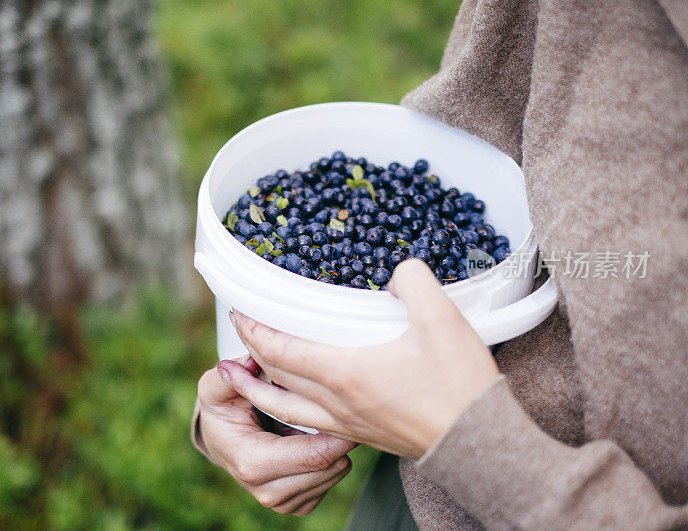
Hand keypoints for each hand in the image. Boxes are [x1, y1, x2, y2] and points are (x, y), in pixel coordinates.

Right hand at [197, 356, 356, 514]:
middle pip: (332, 466)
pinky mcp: (297, 504)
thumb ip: (229, 375)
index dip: (338, 431)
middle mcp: (268, 492)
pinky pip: (332, 480)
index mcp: (253, 464)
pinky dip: (329, 459)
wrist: (220, 439)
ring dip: (334, 446)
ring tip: (315, 423)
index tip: (346, 405)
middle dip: (339, 435)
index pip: (315, 456)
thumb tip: (252, 361)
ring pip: (337, 473)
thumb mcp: (216, 387)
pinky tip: (311, 440)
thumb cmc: (222, 409)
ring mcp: (283, 502)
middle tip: (333, 407)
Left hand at [220, 259, 499, 458]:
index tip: (239, 311)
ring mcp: (346, 422)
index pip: (280, 350)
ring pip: (286, 408)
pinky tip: (293, 401)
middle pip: (276, 378)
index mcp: (345, 372)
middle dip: (250, 354)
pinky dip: (287, 408)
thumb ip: (414, 281)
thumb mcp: (441, 319)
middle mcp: (336, 402)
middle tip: (238, 334)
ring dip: (258, 389)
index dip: (254, 330)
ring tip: (241, 377)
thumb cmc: (459, 385)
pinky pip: (309, 422)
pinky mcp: (362, 435)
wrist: (478, 443)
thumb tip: (398, 271)